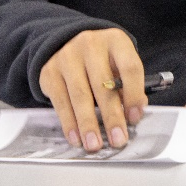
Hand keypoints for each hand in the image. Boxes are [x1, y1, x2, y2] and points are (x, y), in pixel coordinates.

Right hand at [38, 28, 144, 152]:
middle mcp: (91, 45)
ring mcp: (68, 57)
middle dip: (112, 116)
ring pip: (80, 95)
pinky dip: (69, 123)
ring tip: (95, 144)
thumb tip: (133, 113)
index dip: (134, 95)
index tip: (135, 117)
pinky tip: (76, 138)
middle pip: (103, 85)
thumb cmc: (101, 58)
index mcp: (116, 41)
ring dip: (88, 124)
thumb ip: (127, 84)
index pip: (130, 68)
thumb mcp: (118, 62)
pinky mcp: (50, 72)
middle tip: (118, 139)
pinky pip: (61, 102)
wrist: (65, 41)